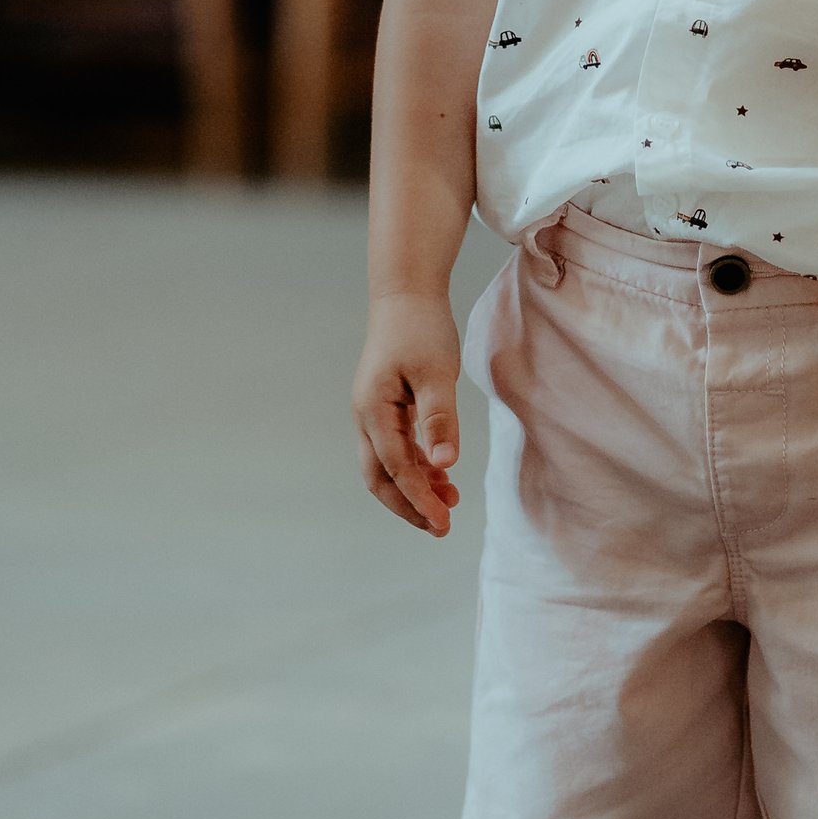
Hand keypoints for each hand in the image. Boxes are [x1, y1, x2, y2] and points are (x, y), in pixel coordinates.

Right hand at [353, 290, 462, 534]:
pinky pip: (397, 446)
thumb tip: (444, 463)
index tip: (443, 523)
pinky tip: (441, 472)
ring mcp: (373, 412)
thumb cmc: (421, 328)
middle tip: (441, 526)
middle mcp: (366, 417)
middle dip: (409, 504)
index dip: (419, 499)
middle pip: (381, 477)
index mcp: (373, 412)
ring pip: (388, 464)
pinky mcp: (386, 406)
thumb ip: (439, 418)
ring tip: (451, 500)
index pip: (396, 469)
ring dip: (415, 486)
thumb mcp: (436, 373)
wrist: (406, 292)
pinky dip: (417, 464)